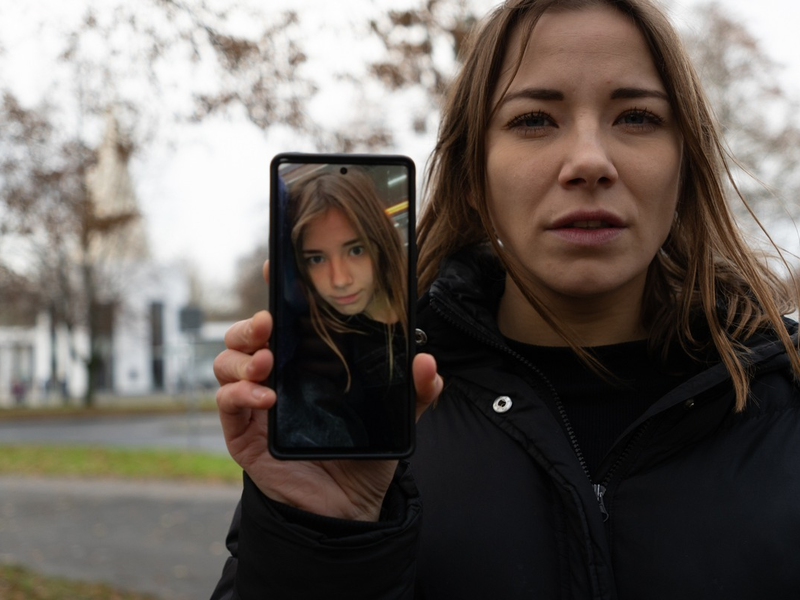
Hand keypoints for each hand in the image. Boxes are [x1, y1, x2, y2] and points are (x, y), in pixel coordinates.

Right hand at [214, 261, 441, 521]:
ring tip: (268, 362)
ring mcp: (256, 402)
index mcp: (308, 362)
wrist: (348, 505)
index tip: (276, 266)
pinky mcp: (244, 432)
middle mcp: (278, 375)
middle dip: (251, 323)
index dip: (278, 291)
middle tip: (270, 322)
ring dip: (242, 356)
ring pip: (227, 361)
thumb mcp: (397, 418)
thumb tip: (428, 363)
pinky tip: (265, 397)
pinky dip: (239, 393)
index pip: (287, 320)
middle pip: (246, 335)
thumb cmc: (365, 453)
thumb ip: (416, 392)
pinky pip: (226, 402)